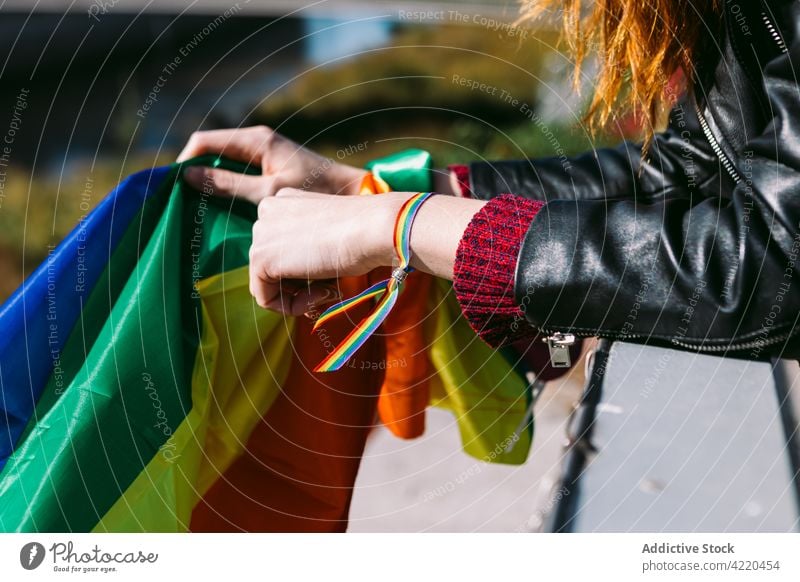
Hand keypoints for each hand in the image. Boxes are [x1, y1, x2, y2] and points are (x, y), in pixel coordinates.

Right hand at [177, 126, 366, 203]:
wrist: (353, 194)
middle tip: (182, 201)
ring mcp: (265, 154)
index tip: (174, 188)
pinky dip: (229, 188)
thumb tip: (187, 177)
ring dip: (211, 182)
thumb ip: (228, 185)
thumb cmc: (314, 192)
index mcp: (256, 140)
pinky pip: (240, 173)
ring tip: (199, 207)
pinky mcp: (273, 168)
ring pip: (225, 164)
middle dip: (195, 173)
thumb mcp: (268, 192)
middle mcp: (258, 141)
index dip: (185, 161)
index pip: (204, 141)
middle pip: (212, 151)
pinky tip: (225, 208)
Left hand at [249, 188, 485, 314]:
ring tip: (329, 289)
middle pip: (272, 265)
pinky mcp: (260, 258)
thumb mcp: (330, 235)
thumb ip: (308, 249)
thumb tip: (297, 280)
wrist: (374, 227)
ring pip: (268, 282)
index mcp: (284, 200)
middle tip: (330, 287)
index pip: (280, 247)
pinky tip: (319, 294)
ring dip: (300, 294)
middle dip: (301, 284)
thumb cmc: (365, 231)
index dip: (305, 270)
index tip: (329, 277)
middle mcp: (266, 211)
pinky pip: (265, 298)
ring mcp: (260, 234)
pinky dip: (291, 307)